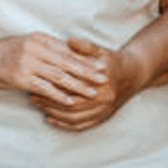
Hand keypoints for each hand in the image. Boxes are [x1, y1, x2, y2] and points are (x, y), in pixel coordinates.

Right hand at [0, 33, 108, 103]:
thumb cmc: (4, 54)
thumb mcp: (26, 45)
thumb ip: (45, 49)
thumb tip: (68, 56)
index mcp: (38, 38)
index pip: (67, 49)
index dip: (86, 58)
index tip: (102, 64)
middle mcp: (34, 48)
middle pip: (67, 61)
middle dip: (87, 71)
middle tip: (104, 78)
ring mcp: (27, 63)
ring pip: (59, 75)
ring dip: (78, 85)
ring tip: (93, 92)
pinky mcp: (20, 77)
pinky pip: (44, 87)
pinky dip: (59, 95)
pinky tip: (70, 101)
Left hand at [30, 37, 145, 131]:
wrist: (134, 75)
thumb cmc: (113, 61)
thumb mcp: (100, 50)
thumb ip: (85, 46)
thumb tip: (70, 41)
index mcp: (101, 83)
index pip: (72, 88)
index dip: (52, 86)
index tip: (37, 81)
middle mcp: (104, 99)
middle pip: (71, 106)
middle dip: (49, 102)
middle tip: (33, 96)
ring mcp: (104, 111)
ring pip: (74, 118)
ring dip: (54, 114)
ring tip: (39, 106)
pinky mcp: (103, 118)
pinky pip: (81, 126)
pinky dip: (65, 125)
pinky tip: (52, 120)